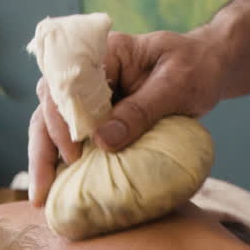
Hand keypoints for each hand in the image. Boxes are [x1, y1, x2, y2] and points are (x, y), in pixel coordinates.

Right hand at [27, 24, 228, 205]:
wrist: (207, 69)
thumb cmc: (195, 69)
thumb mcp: (176, 86)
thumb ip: (141, 110)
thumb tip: (102, 141)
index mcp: (104, 52)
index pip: (66, 83)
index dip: (61, 119)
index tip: (73, 155)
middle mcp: (88, 71)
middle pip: (50, 107)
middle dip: (43, 148)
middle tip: (43, 190)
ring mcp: (89, 93)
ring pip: (52, 123)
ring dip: (44, 158)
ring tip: (41, 197)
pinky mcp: (96, 113)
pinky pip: (71, 135)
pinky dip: (61, 160)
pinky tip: (57, 188)